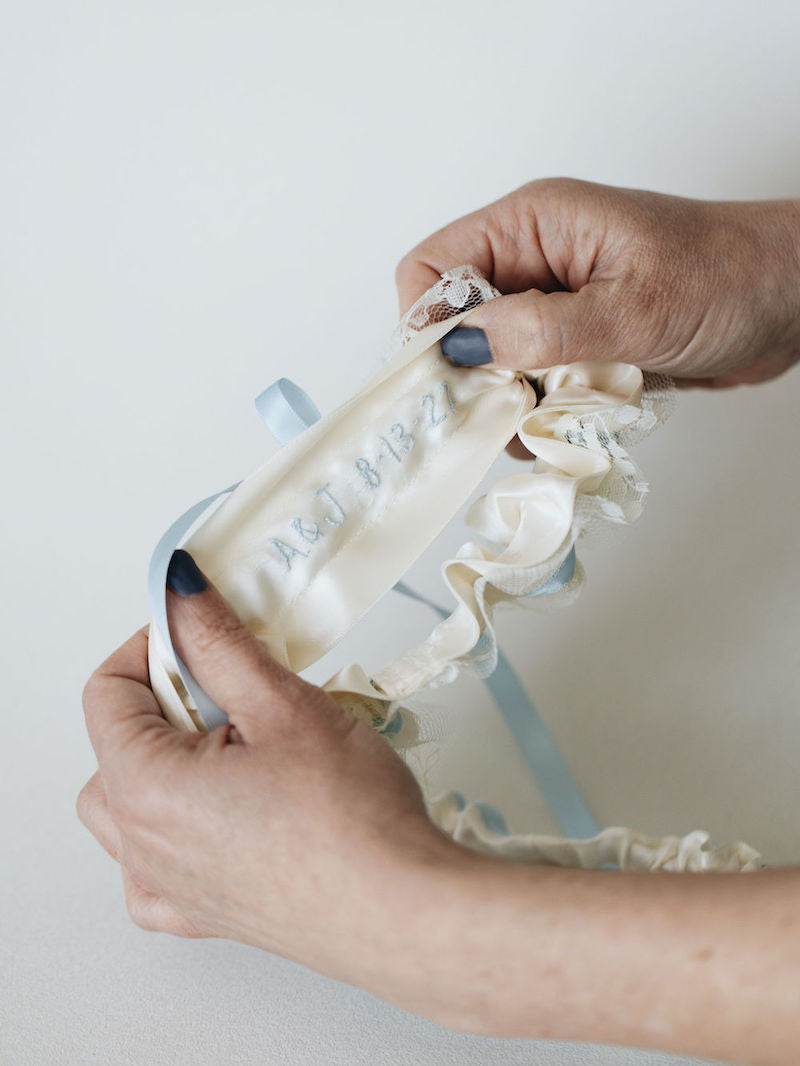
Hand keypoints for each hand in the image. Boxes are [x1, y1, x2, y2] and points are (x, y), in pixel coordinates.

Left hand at [77, 551, 457, 1001]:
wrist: (401, 910)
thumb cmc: (350, 819)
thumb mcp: (283, 704)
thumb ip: (220, 642)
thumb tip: (181, 594)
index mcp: (145, 787)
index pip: (108, 693)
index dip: (151, 646)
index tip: (199, 631)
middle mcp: (142, 845)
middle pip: (117, 745)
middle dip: (166, 701)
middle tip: (230, 685)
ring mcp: (168, 886)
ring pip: (129, 804)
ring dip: (166, 760)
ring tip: (236, 744)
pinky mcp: (202, 914)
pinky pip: (154, 863)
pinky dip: (172, 825)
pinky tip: (223, 808)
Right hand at [396, 178, 799, 386]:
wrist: (792, 299)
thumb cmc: (727, 278)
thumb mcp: (630, 308)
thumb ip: (541, 331)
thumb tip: (462, 347)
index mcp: (534, 225)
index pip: (433, 268)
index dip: (427, 324)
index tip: (450, 377)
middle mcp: (535, 262)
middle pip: (458, 323)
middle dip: (472, 374)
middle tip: (503, 412)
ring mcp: (556, 306)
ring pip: (493, 362)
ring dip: (513, 401)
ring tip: (551, 419)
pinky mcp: (578, 343)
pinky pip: (533, 383)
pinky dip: (543, 412)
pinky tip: (572, 422)